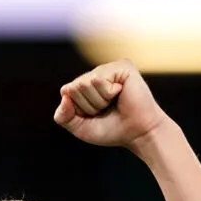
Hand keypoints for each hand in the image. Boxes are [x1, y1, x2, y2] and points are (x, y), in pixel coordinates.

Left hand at [54, 60, 168, 148]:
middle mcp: (96, 74)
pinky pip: (99, 79)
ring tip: (114, 103)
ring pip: (85, 83)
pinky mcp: (121, 66)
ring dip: (98, 101)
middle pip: (74, 87)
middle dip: (88, 105)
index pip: (66, 91)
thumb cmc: (111, 130)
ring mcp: (109, 69)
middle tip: (107, 109)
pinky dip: (108, 93)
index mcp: (85, 86)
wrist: (137, 134)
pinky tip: (120, 94)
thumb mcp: (80, 128)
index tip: (95, 115)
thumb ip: (63, 117)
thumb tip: (64, 95)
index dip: (78, 109)